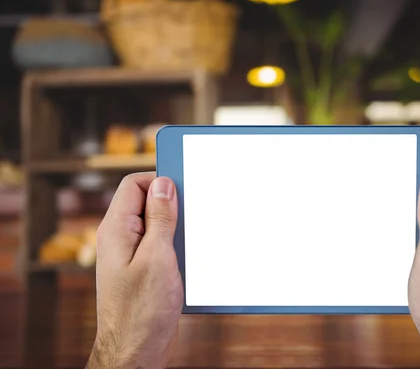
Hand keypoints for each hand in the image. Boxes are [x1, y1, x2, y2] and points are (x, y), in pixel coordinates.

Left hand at [86, 173, 182, 368]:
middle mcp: (119, 237)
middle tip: (191, 218)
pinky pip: (159, 244)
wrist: (136, 349)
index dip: (159, 181)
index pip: (134, 184)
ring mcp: (129, 253)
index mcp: (116, 229)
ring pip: (155, 224)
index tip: (185, 190)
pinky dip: (174, 246)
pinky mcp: (141, 268)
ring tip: (188, 245)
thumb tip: (163, 184)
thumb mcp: (158, 257)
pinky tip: (186, 260)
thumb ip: (160, 218)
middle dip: (171, 205)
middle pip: (146, 202)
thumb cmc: (143, 310)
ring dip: (175, 229)